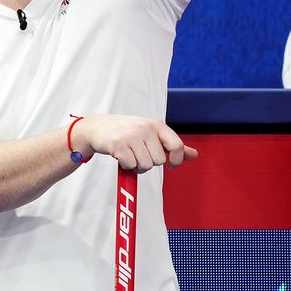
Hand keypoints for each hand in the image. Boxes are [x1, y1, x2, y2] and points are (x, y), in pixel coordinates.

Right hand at [72, 114, 198, 173]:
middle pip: (159, 161)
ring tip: (129, 156)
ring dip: (137, 166)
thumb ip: (171, 145)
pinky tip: (120, 156)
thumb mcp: (151, 134)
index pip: (177, 146)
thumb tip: (194, 155)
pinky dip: (126, 166)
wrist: (96, 127)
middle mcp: (145, 128)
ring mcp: (131, 135)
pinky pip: (130, 165)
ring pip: (145, 165)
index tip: (170, 165)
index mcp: (156, 124)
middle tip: (138, 156)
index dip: (177, 160)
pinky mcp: (118, 144)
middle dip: (149, 163)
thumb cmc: (126, 132)